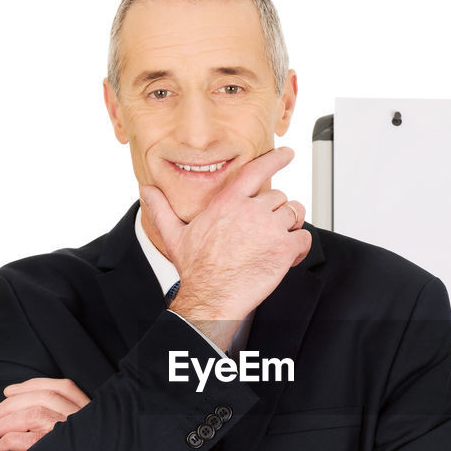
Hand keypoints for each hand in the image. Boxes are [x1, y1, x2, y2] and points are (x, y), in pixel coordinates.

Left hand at [0, 377, 91, 450]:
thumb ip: (69, 424)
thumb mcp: (87, 438)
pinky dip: (10, 441)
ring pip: (34, 414)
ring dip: (4, 422)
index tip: (9, 391)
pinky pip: (30, 440)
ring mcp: (76, 435)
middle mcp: (85, 419)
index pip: (63, 387)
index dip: (33, 386)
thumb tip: (29, 417)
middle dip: (10, 405)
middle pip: (43, 398)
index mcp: (93, 412)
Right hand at [140, 147, 310, 350]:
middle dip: (277, 213)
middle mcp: (251, 210)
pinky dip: (300, 247)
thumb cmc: (196, 270)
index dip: (275, 159)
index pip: (256, 170)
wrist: (211, 297)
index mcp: (228, 202)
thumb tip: (146, 191)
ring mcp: (269, 228)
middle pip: (279, 198)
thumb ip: (162, 209)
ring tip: (277, 243)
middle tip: (267, 232)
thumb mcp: (174, 234)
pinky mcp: (283, 249)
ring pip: (294, 215)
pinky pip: (304, 238)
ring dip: (290, 227)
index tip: (287, 153)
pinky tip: (288, 256)